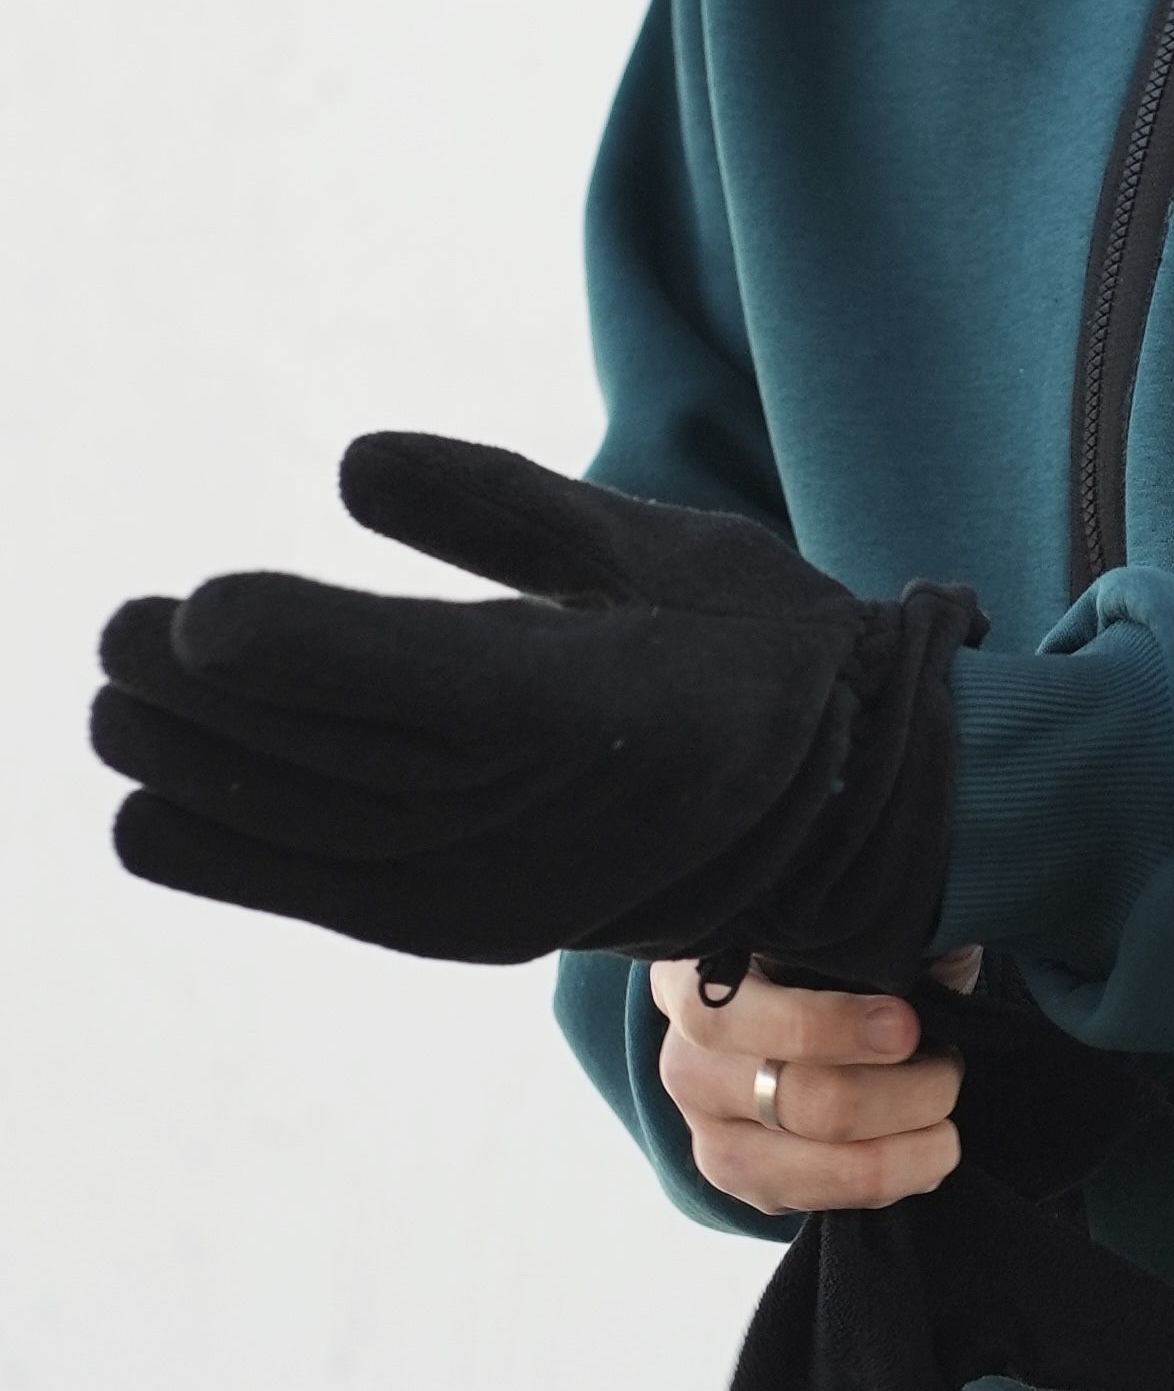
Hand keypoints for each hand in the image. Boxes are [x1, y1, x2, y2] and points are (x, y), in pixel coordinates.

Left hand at [93, 433, 978, 983]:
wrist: (842, 811)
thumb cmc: (750, 643)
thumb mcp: (653, 543)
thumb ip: (502, 504)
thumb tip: (346, 464)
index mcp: (617, 702)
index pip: (434, 685)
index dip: (304, 651)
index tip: (200, 609)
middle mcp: (559, 811)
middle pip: (350, 760)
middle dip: (212, 701)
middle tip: (117, 633)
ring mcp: (516, 885)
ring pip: (325, 828)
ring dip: (202, 771)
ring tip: (115, 703)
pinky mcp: (481, 926)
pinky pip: (334, 895)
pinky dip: (235, 859)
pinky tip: (149, 813)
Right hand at [654, 956, 980, 1215]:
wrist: (781, 1024)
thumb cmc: (822, 962)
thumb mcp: (836, 932)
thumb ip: (876, 937)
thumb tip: (945, 957)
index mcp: (692, 980)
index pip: (728, 1016)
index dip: (826, 1025)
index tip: (907, 1024)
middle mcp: (687, 1063)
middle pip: (799, 1100)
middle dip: (901, 1091)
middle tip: (949, 1067)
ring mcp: (708, 1134)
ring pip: (819, 1167)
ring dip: (905, 1148)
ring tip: (946, 1117)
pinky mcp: (743, 1187)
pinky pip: (826, 1200)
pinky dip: (893, 1178)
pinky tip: (924, 1149)